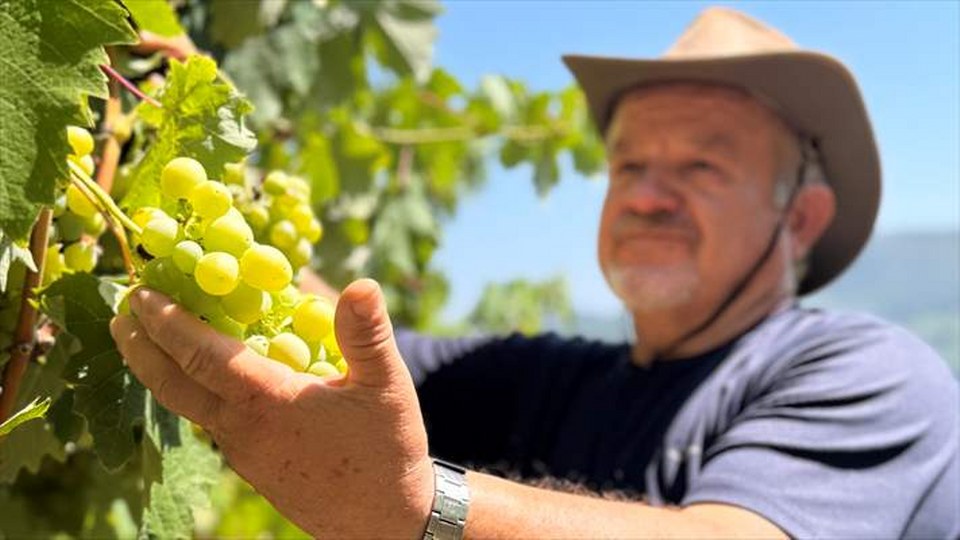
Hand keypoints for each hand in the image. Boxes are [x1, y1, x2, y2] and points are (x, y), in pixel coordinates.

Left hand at [110, 279, 432, 537]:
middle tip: (120, 315)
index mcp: (267, 401)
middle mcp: (243, 430)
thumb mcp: (386, 387)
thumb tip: (360, 284)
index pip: (199, 355)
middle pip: (172, 386)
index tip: (140, 293)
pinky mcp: (253, 468)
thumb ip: (367, 334)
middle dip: (140, 348)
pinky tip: (212, 382)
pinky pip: (213, 423)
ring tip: (154, 343)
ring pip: (189, 408)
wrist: (384, 523)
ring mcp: (243, 454)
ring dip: (163, 372)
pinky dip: (195, 393)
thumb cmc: (387, 451)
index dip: (166, 321)